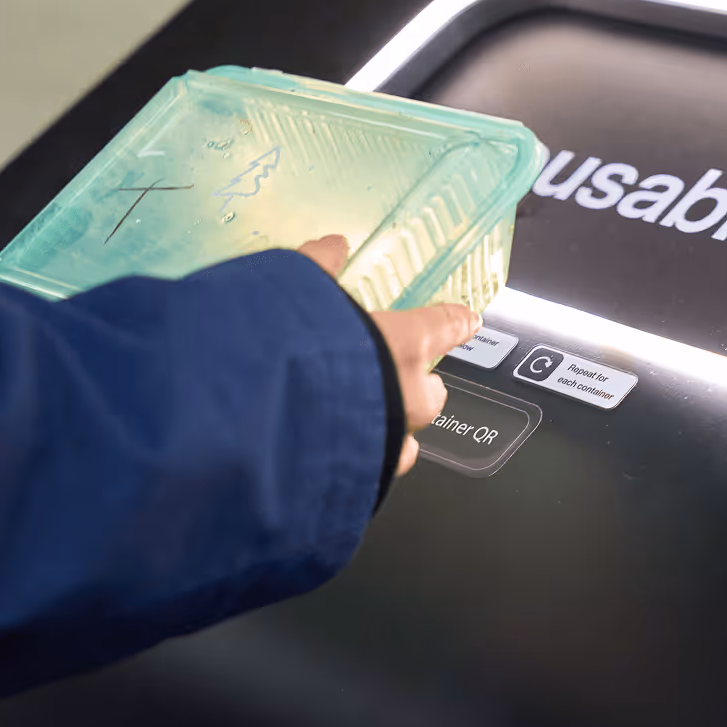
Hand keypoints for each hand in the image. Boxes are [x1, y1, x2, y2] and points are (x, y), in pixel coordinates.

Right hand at [298, 235, 481, 475]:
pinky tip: (336, 463)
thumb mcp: (298, 291)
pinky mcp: (360, 482)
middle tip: (393, 380)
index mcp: (402, 345)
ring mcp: (387, 446)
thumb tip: (332, 244)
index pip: (444, 326)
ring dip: (393, 434)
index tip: (469, 321)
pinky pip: (370, 474)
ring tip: (364, 429)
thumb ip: (318, 267)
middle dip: (419, 389)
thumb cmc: (290, 351)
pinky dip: (360, 468)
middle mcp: (406, 397)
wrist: (256, 425)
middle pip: (433, 395)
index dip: (457, 321)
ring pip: (408, 444)